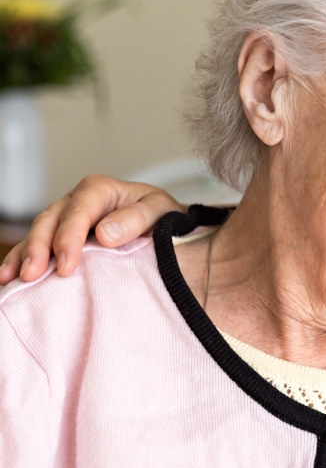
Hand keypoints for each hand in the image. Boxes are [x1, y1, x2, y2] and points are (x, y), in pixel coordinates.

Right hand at [0, 175, 184, 283]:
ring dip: (25, 255)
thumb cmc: (163, 217)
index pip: (79, 212)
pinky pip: (37, 245)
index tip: (67, 267)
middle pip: (50, 221)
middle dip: (39, 248)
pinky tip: (9, 276)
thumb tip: (105, 233)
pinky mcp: (61, 234)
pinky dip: (22, 258)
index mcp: (100, 189)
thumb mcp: (160, 211)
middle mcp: (77, 200)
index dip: (69, 239)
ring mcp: (66, 217)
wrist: (167, 224)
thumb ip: (136, 219)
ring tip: (14, 278)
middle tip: (34, 276)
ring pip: (38, 232)